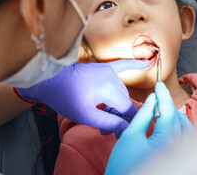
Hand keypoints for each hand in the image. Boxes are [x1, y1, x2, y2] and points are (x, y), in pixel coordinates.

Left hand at [16, 59, 149, 136]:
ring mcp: (107, 69)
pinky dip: (133, 65)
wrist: (49, 83)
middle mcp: (111, 76)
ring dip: (117, 105)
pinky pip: (121, 65)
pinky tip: (147, 62)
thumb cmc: (65, 99)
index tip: (121, 133)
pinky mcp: (102, 66)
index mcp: (108, 87)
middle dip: (118, 116)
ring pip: (121, 90)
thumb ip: (109, 122)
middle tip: (107, 130)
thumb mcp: (86, 116)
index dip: (126, 122)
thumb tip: (127, 127)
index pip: (127, 108)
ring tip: (105, 118)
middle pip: (124, 100)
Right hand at [105, 82, 193, 174]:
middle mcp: (178, 151)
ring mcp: (180, 156)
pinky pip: (185, 140)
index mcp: (167, 144)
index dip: (164, 96)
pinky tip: (166, 124)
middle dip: (170, 107)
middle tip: (158, 98)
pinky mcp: (177, 159)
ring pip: (187, 131)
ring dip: (177, 118)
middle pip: (181, 121)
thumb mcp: (131, 135)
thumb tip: (152, 99)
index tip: (159, 84)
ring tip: (162, 111)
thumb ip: (144, 115)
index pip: (169, 113)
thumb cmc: (123, 164)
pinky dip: (178, 128)